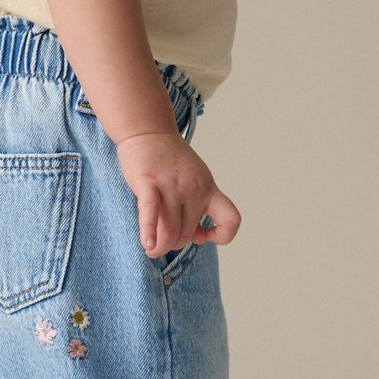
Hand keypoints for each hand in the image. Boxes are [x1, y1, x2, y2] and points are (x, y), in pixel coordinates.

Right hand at [114, 130, 241, 257]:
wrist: (148, 130)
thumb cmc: (169, 161)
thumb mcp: (194, 181)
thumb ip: (197, 208)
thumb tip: (198, 237)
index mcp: (209, 188)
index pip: (231, 219)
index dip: (223, 235)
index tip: (204, 235)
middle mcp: (195, 188)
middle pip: (187, 233)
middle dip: (175, 242)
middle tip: (164, 238)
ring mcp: (172, 185)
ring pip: (170, 231)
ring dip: (160, 246)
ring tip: (152, 248)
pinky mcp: (148, 182)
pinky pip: (151, 213)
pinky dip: (149, 233)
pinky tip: (147, 244)